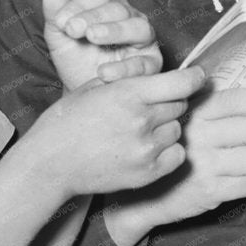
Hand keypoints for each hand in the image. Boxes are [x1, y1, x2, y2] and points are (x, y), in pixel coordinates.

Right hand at [22, 65, 204, 199]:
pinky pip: (177, 155)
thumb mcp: (94, 87)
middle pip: (181, 105)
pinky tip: (146, 148)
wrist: (50, 164)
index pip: (183, 82)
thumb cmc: (66, 121)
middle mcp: (142, 120)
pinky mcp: (147, 173)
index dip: (193, 77)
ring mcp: (146, 149)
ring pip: (178, 129)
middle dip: (170, 102)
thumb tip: (163, 73)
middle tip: (149, 107)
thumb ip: (131, 78)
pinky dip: (167, 150)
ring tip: (140, 130)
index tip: (196, 77)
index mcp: (129, 93)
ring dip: (166, 126)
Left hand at [42, 0, 161, 90]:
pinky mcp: (152, 64)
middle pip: (118, 8)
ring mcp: (144, 40)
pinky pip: (143, 63)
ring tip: (92, 37)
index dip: (79, 5)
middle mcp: (130, 18)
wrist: (84, 93)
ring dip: (114, 30)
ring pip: (138, 27)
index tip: (60, 22)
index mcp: (108, 7)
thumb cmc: (76, 61)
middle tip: (73, 29)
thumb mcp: (60, 38)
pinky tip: (103, 73)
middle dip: (94, 17)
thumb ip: (55, 13)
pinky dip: (125, 67)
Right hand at [104, 87, 245, 245]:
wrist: (141, 196)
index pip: (240, 100)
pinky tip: (233, 179)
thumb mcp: (184, 120)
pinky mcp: (209, 190)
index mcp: (195, 112)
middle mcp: (200, 135)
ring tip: (239, 162)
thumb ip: (213, 108)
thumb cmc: (172, 152)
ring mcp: (205, 164)